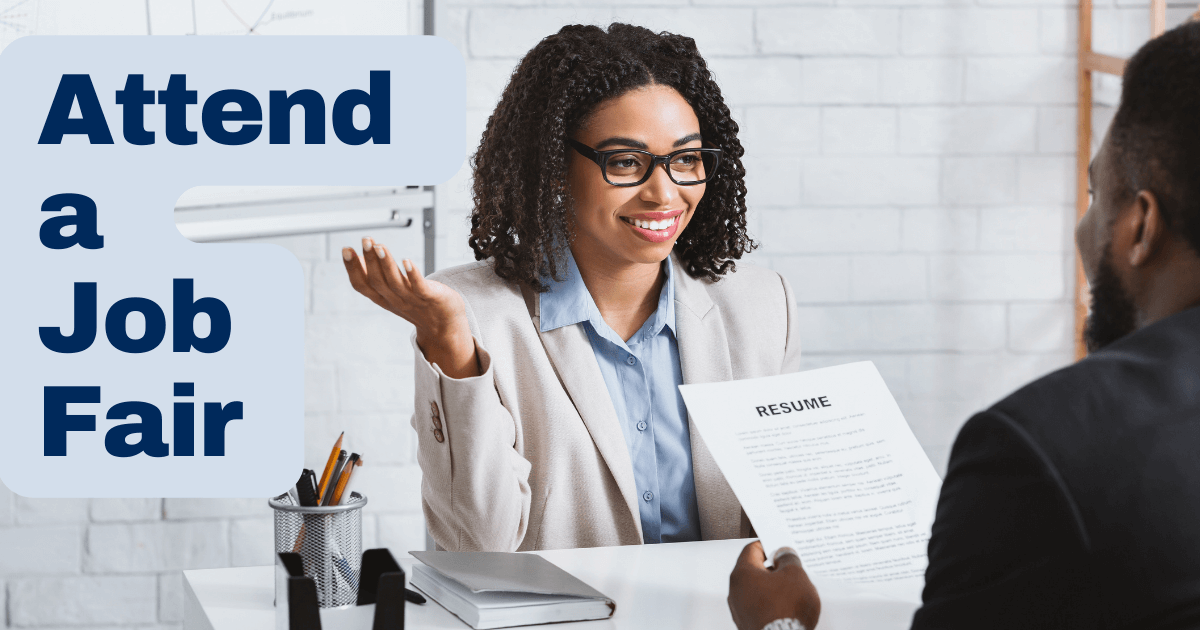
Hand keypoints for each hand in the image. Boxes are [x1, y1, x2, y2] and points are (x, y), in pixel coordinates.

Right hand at [342, 237, 479, 378]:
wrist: (445, 327)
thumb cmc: (417, 305)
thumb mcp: (392, 292)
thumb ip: (375, 277)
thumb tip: (359, 257)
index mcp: (383, 299)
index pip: (362, 285)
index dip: (352, 268)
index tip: (346, 249)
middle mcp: (395, 300)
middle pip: (377, 281)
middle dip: (370, 259)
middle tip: (365, 240)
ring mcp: (412, 300)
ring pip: (395, 282)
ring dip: (386, 263)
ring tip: (380, 246)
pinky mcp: (430, 298)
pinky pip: (419, 287)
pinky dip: (412, 274)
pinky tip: (407, 261)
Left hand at [728, 541, 820, 629]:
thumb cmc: (785, 610)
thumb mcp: (795, 574)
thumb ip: (788, 559)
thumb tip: (784, 554)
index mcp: (742, 573)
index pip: (752, 549)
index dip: (768, 545)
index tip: (779, 546)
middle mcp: (736, 591)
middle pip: (754, 571)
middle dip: (774, 569)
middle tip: (791, 568)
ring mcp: (740, 610)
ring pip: (758, 591)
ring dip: (773, 588)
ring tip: (794, 590)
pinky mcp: (748, 624)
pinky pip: (760, 607)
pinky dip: (772, 604)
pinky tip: (787, 607)